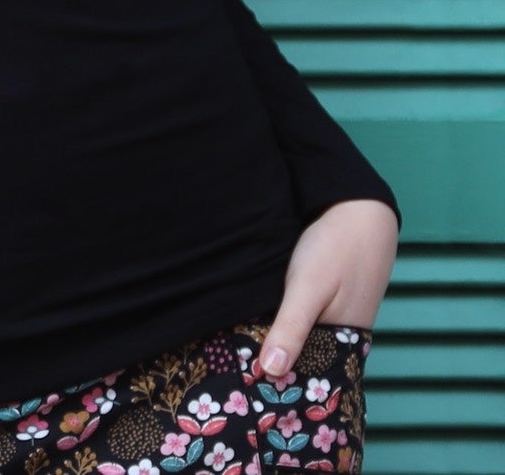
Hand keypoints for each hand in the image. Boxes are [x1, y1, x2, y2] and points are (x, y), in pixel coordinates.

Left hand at [254, 198, 398, 379]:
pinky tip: (261, 318)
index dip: (280, 383)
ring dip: (278, 340)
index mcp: (344, 346)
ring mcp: (334, 319)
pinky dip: (284, 322)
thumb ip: (291, 328)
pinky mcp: (326, 302)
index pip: (308, 379)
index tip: (246, 386)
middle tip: (235, 365)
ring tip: (241, 346)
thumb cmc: (336, 249)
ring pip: (301, 341)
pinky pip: (302, 322)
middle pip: (303, 361)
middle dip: (275, 363)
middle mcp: (341, 338)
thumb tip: (270, 371)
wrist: (359, 209)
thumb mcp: (307, 288)